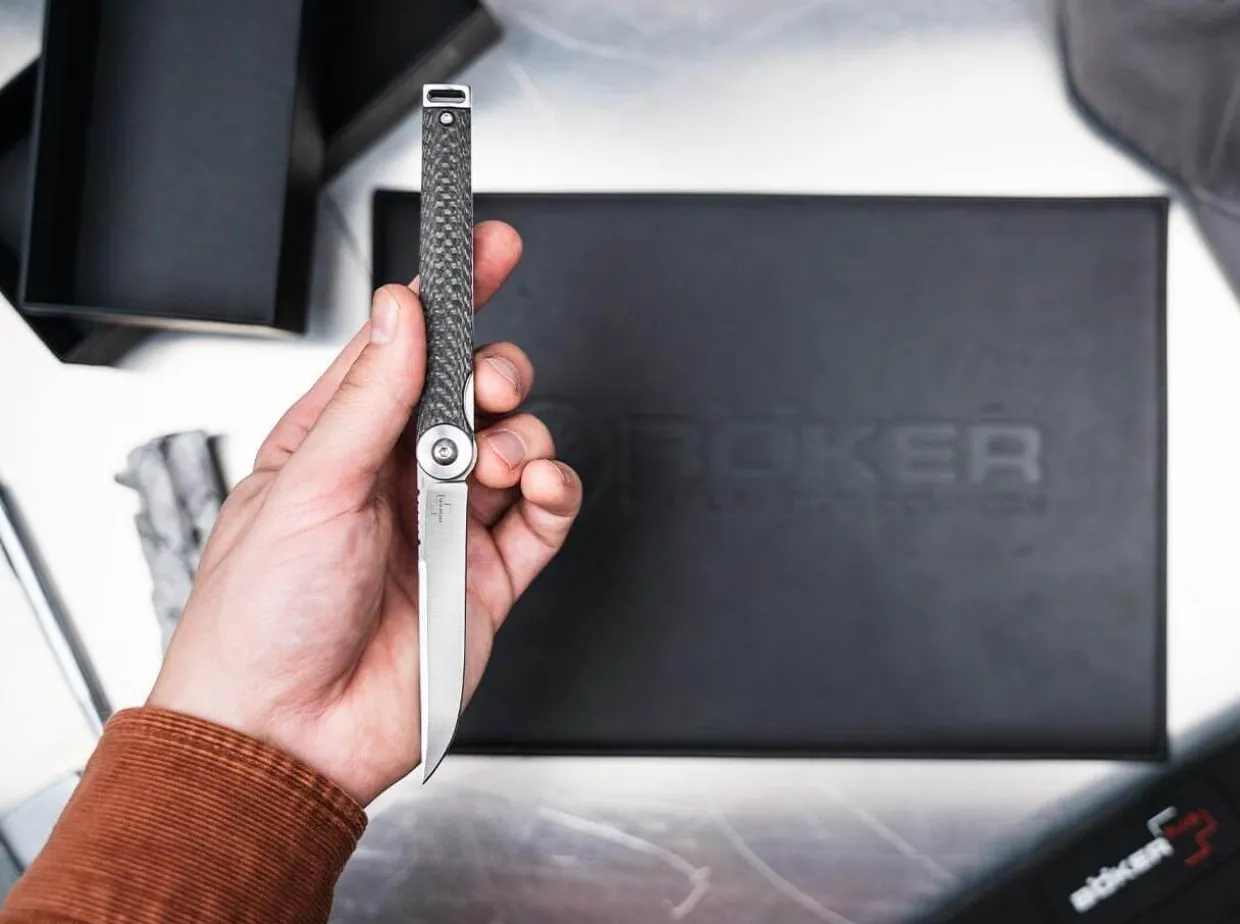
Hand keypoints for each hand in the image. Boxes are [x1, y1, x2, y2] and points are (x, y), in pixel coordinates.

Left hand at [148, 223, 580, 803]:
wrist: (284, 737)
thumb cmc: (257, 622)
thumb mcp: (307, 486)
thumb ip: (369, 397)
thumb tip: (401, 312)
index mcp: (337, 443)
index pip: (403, 347)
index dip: (450, 294)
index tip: (487, 248)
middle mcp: (395, 479)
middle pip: (470, 393)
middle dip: (495, 372)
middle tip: (489, 383)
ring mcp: (445, 527)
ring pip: (515, 448)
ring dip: (523, 437)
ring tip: (498, 461)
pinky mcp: (487, 576)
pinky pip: (544, 518)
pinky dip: (557, 492)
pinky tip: (540, 488)